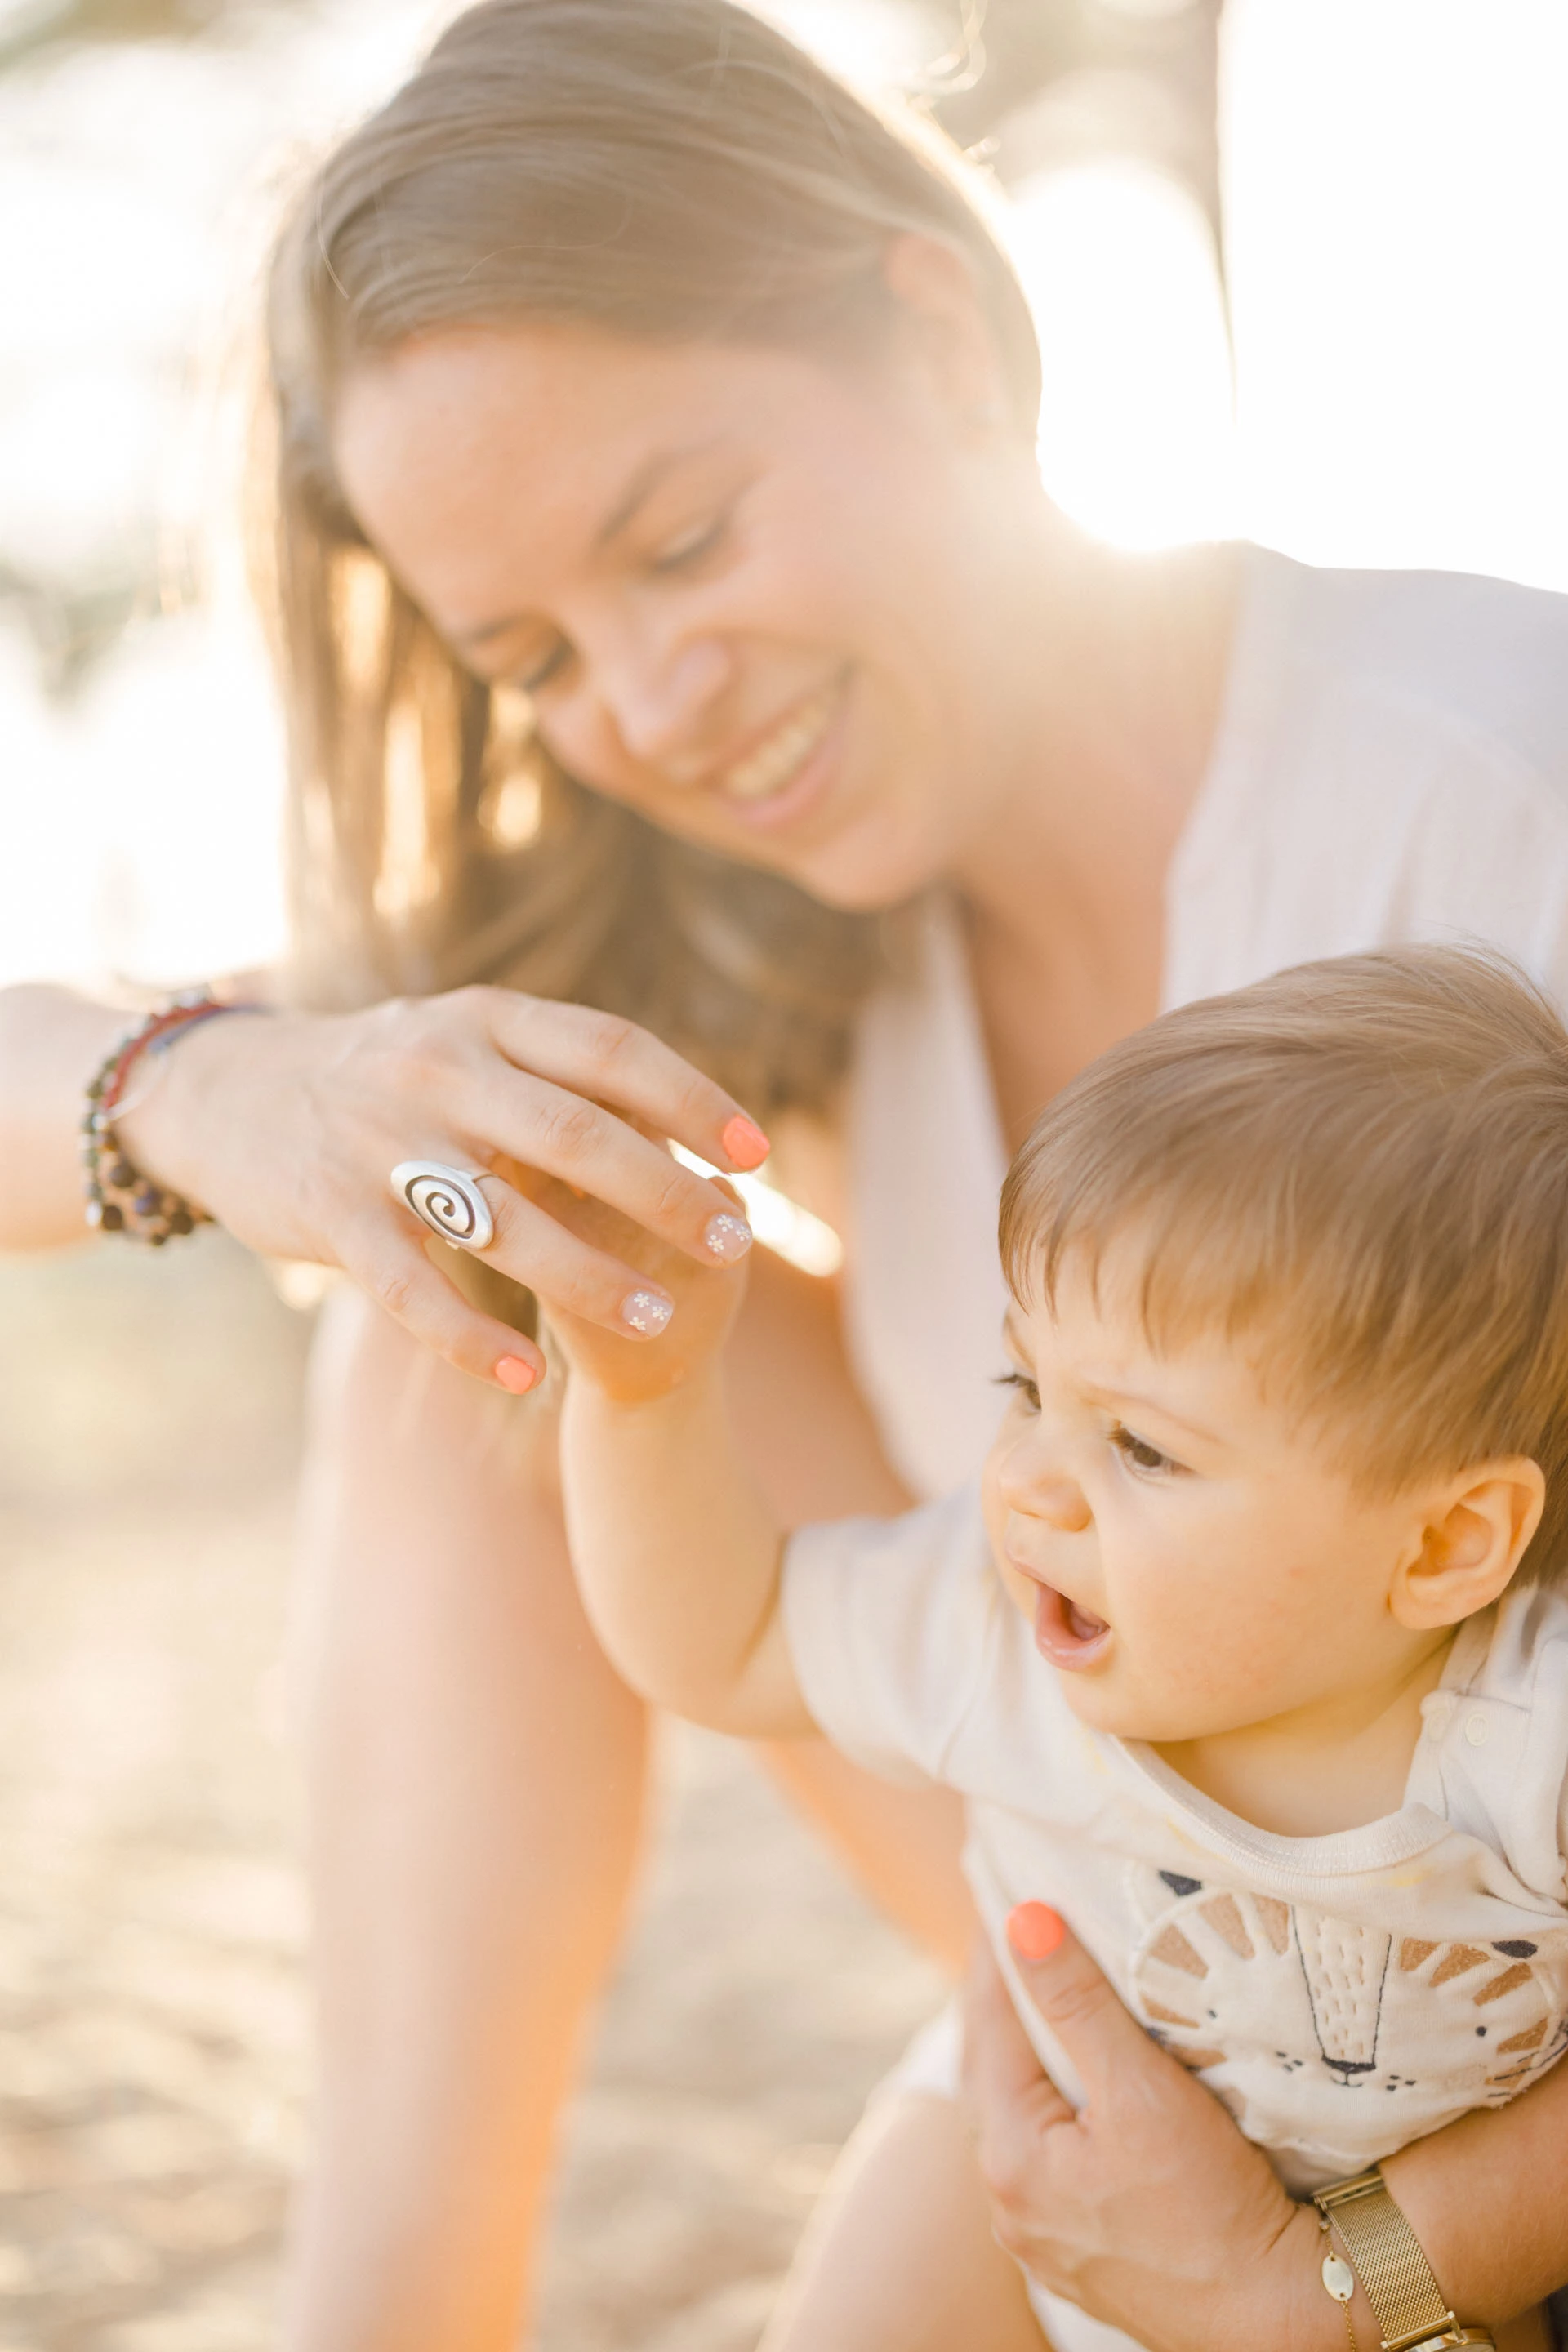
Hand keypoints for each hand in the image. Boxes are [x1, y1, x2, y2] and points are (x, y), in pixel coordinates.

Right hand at [117, 988, 768, 1392]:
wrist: (220, 1091)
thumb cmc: (378, 1072)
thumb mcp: (461, 1039)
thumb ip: (553, 1070)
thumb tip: (683, 1116)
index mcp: (485, 1019)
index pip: (610, 1049)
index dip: (693, 1098)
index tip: (759, 1150)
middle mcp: (437, 1070)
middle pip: (575, 1135)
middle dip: (665, 1193)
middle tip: (734, 1244)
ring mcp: (381, 1145)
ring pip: (503, 1220)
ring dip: (588, 1276)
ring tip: (660, 1320)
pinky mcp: (330, 1216)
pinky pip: (412, 1290)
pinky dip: (472, 1340)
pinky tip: (531, 1379)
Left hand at [961, 1907, 1346, 2351]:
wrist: (1278, 2316)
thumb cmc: (1212, 2205)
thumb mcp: (1141, 2090)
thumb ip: (1077, 2003)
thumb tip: (1023, 1921)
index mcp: (1010, 2160)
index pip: (987, 2030)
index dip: (994, 1959)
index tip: (998, 1896)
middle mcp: (1009, 2205)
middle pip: (992, 2077)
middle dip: (1001, 2005)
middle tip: (1013, 1937)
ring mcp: (1041, 2238)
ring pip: (1015, 2120)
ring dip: (1023, 2060)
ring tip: (1038, 1999)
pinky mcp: (1080, 2255)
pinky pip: (1044, 2160)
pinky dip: (1048, 2109)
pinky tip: (1069, 2089)